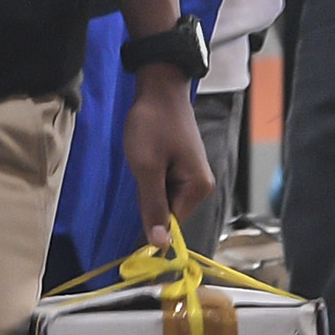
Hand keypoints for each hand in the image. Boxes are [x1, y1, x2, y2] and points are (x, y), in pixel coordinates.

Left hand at [122, 65, 214, 247]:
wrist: (159, 89)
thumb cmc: (152, 126)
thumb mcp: (147, 168)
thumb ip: (153, 206)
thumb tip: (160, 244)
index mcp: (198, 188)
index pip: (172, 222)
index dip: (150, 222)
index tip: (133, 210)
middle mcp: (200, 185)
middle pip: (168, 209)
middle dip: (148, 198)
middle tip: (140, 170)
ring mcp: (191, 175)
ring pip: (162, 195)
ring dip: (147, 185)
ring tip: (143, 160)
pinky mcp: (181, 165)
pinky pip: (162, 182)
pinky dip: (149, 175)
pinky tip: (145, 157)